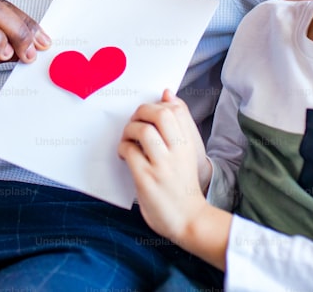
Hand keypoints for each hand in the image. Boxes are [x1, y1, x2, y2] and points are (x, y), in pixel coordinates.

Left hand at [119, 90, 211, 240]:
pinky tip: (124, 155)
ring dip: (129, 130)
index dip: (159, 104)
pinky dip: (123, 148)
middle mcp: (178, 151)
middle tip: (135, 122)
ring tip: (128, 139)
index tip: (150, 115)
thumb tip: (167, 94)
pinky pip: (130, 151)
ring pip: (144, 130)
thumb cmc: (184, 185)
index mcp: (189, 144)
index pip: (177, 108)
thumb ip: (178, 126)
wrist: (190, 220)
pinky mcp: (147, 178)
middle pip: (161, 113)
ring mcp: (163, 165)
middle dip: (142, 111)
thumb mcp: (187, 153)